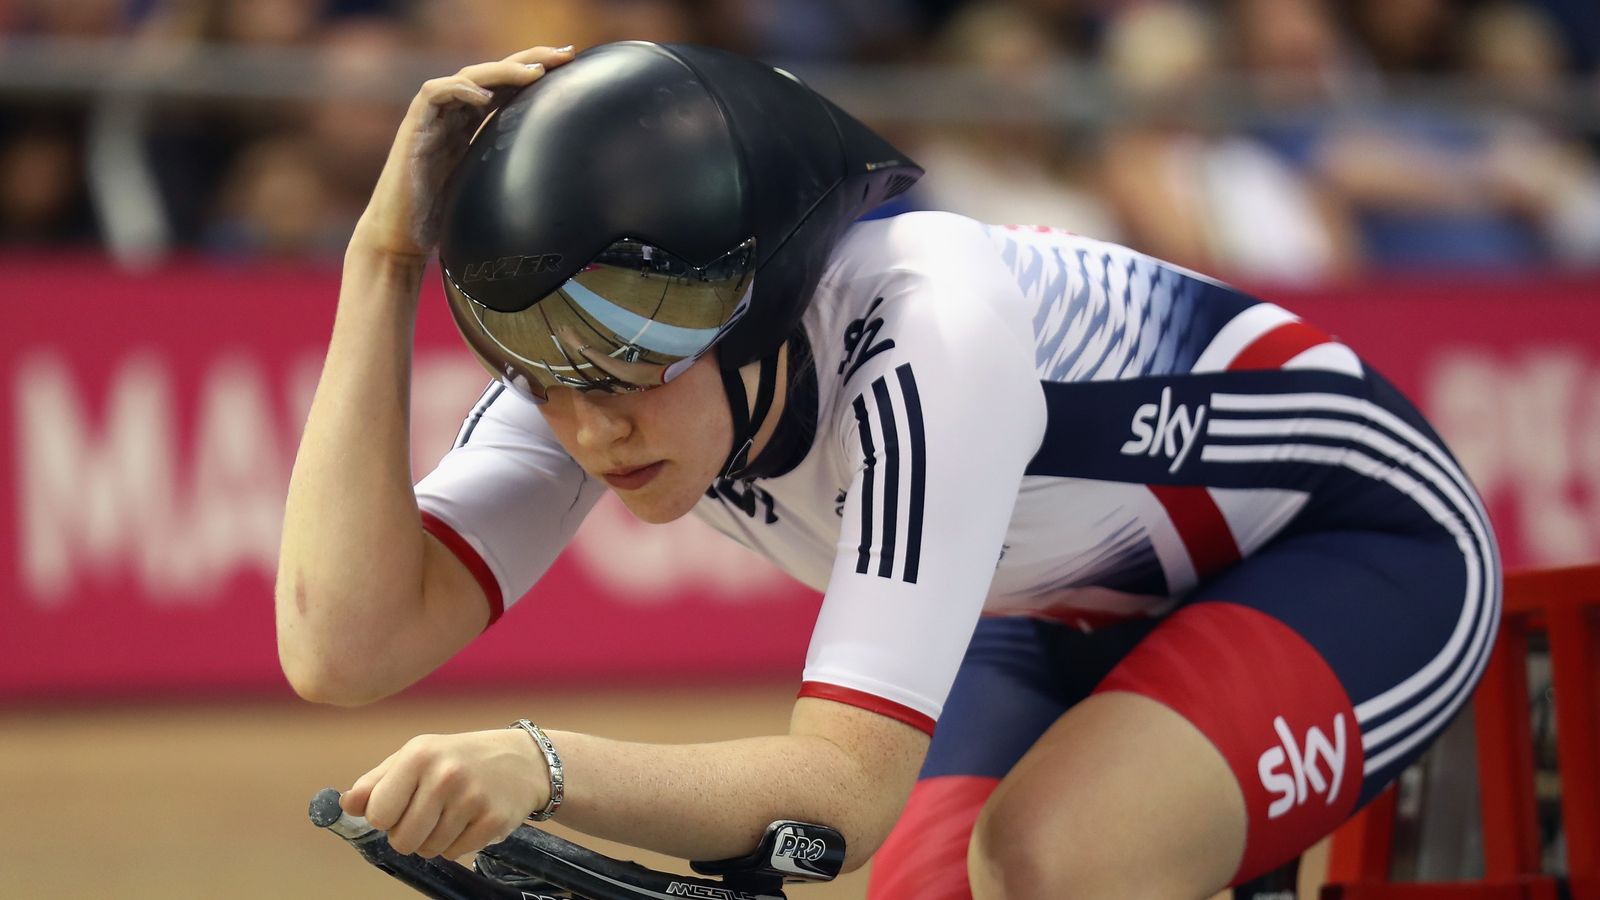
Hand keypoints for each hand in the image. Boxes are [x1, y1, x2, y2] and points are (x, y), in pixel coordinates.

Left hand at [341, 729, 549, 858]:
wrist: (522, 760)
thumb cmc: (458, 758)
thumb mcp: (418, 756)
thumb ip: (377, 781)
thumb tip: (345, 805)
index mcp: (419, 756)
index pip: (377, 812)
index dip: (385, 817)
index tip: (399, 807)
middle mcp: (445, 775)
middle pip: (401, 839)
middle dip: (408, 835)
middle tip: (426, 815)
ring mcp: (471, 798)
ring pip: (428, 850)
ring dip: (434, 840)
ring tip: (450, 815)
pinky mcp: (493, 820)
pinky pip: (456, 853)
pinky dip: (458, 844)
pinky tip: (470, 820)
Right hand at [349, 45, 575, 260]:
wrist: (401, 238)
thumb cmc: (443, 219)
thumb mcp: (489, 187)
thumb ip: (510, 169)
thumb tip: (560, 181)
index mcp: (470, 126)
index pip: (504, 88)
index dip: (533, 73)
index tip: (570, 66)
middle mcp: (452, 116)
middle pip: (491, 74)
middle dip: (528, 60)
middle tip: (563, 55)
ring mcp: (432, 119)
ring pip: (467, 77)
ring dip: (501, 71)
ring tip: (534, 72)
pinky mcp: (413, 128)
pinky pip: (434, 94)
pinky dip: (460, 89)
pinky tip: (484, 97)